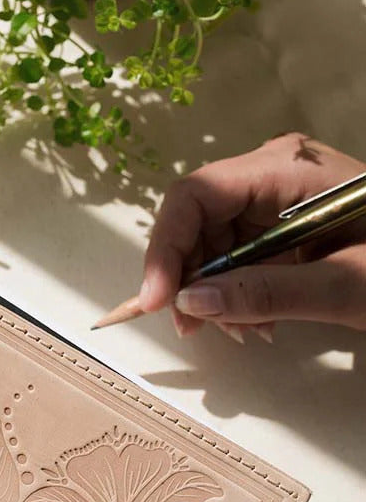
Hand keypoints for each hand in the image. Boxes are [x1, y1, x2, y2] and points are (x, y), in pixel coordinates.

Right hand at [140, 133, 365, 340]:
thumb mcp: (344, 285)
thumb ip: (266, 292)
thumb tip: (190, 302)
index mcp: (285, 168)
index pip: (197, 194)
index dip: (167, 246)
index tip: (157, 301)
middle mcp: (271, 170)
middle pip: (198, 219)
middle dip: (188, 276)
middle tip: (193, 331)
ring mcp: (275, 195)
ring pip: (212, 241)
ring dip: (212, 291)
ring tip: (239, 333)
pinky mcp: (281, 221)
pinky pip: (237, 252)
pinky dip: (236, 291)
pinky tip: (255, 322)